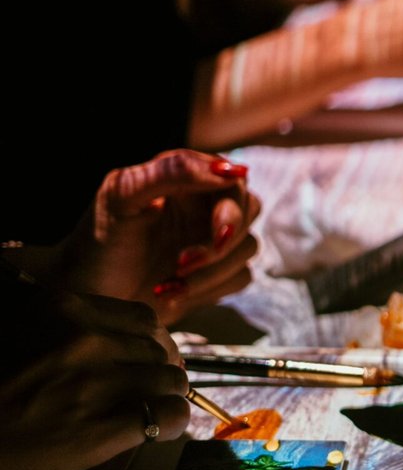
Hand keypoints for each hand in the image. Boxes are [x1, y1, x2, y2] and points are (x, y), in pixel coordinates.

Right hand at [0, 278, 188, 469]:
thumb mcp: (17, 332)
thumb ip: (59, 326)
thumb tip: (104, 332)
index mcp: (60, 310)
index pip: (142, 318)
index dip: (149, 342)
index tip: (145, 358)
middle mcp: (82, 340)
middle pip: (158, 350)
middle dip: (159, 370)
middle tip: (151, 389)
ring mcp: (93, 384)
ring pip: (170, 380)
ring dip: (167, 396)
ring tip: (154, 410)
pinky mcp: (100, 429)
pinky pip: (168, 416)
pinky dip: (172, 423)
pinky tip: (161, 431)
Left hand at [43, 150, 261, 325]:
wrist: (85, 299)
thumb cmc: (96, 244)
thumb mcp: (122, 196)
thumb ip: (171, 171)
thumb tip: (228, 171)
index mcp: (182, 181)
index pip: (231, 178)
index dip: (231, 203)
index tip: (216, 227)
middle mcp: (201, 208)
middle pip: (249, 209)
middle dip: (222, 240)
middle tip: (184, 260)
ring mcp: (210, 242)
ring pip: (248, 247)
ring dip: (211, 270)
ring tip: (169, 280)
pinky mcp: (215, 276)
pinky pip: (241, 278)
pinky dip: (209, 289)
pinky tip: (173, 292)